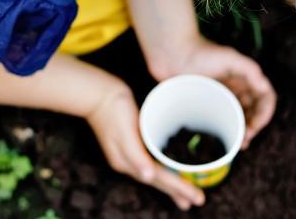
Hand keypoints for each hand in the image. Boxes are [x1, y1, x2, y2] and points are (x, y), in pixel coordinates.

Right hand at [85, 85, 206, 210]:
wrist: (97, 93)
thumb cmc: (113, 107)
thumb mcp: (124, 130)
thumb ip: (135, 155)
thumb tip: (148, 177)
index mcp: (126, 161)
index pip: (158, 179)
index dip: (179, 188)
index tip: (198, 197)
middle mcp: (128, 162)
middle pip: (157, 180)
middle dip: (177, 191)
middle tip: (197, 200)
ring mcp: (129, 154)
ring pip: (155, 174)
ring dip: (172, 185)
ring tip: (185, 196)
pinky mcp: (132, 145)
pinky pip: (152, 163)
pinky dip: (164, 170)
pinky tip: (169, 170)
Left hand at [161, 40, 275, 148]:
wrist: (170, 54)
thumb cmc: (199, 52)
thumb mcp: (228, 57)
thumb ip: (249, 68)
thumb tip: (263, 85)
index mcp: (245, 77)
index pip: (265, 98)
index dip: (264, 114)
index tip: (254, 127)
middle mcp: (236, 87)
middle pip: (254, 111)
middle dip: (253, 127)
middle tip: (243, 141)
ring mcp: (222, 95)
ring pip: (240, 117)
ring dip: (242, 131)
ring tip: (236, 145)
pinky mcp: (207, 102)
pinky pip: (222, 118)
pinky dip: (227, 130)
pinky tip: (223, 140)